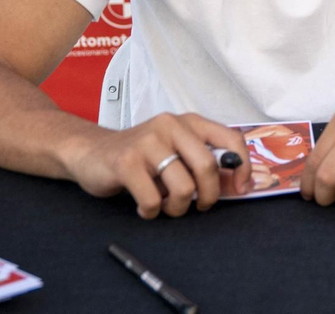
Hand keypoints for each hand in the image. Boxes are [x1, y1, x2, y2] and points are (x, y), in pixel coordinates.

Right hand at [62, 113, 250, 218]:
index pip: (231, 139)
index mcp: (190, 122)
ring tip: (165, 206)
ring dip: (177, 208)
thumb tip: (236, 183)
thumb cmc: (140, 156)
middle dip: (208, 196)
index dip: (243, 166)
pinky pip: (153, 200)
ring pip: (183, 188)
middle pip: (207, 167)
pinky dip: (152, 212)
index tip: (242, 188)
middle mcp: (171, 126)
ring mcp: (148, 142)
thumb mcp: (175, 150)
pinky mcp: (126, 162)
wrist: (91, 151)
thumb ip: (201, 160)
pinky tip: (145, 206)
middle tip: (198, 206)